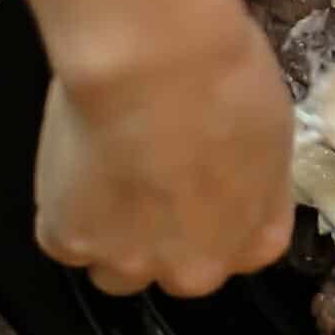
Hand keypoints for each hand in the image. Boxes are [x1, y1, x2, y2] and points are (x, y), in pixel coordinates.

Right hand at [33, 15, 294, 296]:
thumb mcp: (272, 131)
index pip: (246, 253)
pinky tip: (76, 171)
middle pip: (179, 270)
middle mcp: (198, 266)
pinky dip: (66, 212)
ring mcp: (132, 261)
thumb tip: (232, 168)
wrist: (154, 64)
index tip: (209, 191)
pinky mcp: (71, 242)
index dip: (223, 221)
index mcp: (259, 239)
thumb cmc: (227, 81)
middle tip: (152, 181)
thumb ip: (254, 174)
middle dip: (167, 237)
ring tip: (109, 178)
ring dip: (113, 236)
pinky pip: (63, 241)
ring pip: (116, 270)